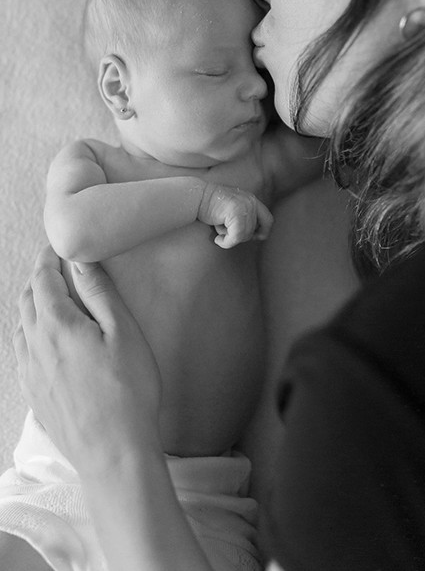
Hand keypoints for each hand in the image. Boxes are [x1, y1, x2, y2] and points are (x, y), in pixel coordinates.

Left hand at [14, 245, 161, 476]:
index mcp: (56, 325)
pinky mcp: (34, 394)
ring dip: (32, 305)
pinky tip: (45, 339)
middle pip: (27, 299)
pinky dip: (29, 332)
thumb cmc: (128, 391)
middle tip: (57, 267)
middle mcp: (34, 346)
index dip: (48, 258)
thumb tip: (80, 260)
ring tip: (52, 298)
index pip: (42, 279)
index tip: (58, 246)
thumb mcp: (123, 333)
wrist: (113, 452)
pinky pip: (22, 352)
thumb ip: (99, 292)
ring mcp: (30, 372)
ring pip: (21, 326)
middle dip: (39, 277)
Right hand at [197, 183, 273, 247]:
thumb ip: (243, 217)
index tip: (254, 238)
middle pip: (253, 231)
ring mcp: (245, 207)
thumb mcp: (231, 209)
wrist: (195, 196)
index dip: (263, 231)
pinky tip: (217, 239)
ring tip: (218, 231)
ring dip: (230, 239)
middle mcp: (251, 201)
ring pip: (244, 236)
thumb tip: (254, 236)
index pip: (268, 219)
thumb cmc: (209, 205)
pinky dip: (226, 243)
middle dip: (239, 236)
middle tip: (224, 232)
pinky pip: (236, 237)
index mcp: (251, 199)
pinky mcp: (236, 213)